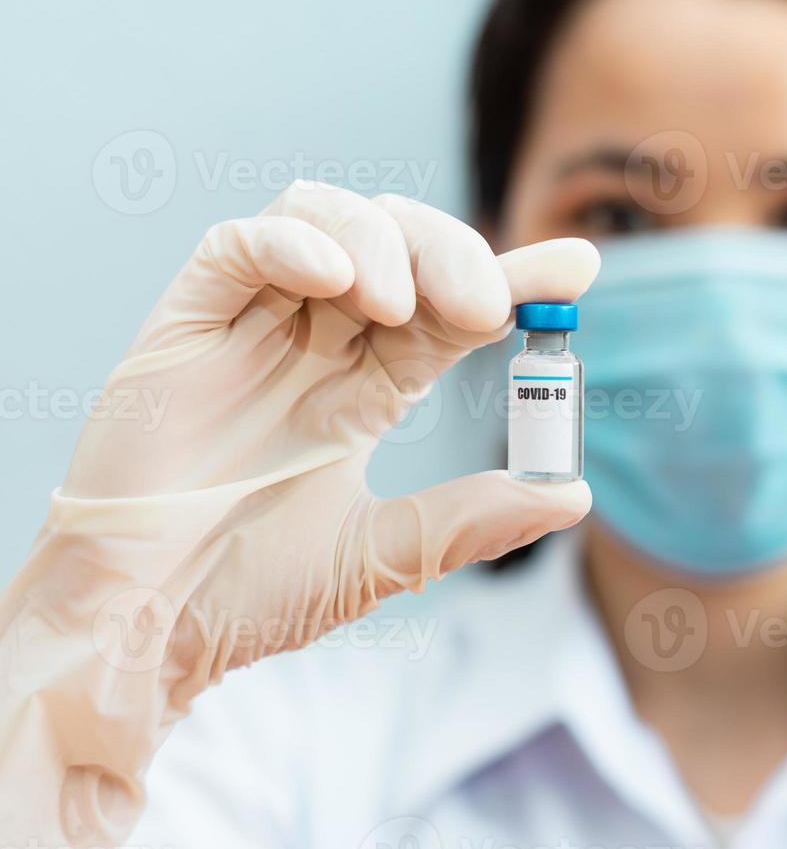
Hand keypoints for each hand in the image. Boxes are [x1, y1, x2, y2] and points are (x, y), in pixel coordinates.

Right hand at [0, 181, 598, 848]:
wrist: (145, 632)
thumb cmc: (249, 597)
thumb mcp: (387, 556)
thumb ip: (474, 519)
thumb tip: (575, 495)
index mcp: (363, 389)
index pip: (448, 310)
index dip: (512, 279)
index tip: (577, 269)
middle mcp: (313, 344)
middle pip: (397, 244)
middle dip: (453, 253)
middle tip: (487, 305)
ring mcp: (248, 328)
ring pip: (323, 217)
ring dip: (380, 241)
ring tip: (398, 307)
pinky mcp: (183, 326)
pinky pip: (236, 247)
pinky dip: (292, 243)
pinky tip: (334, 281)